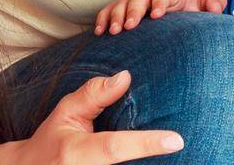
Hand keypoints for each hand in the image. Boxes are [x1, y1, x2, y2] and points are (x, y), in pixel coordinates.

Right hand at [13, 69, 183, 162]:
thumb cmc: (51, 142)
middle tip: (181, 149)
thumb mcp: (66, 113)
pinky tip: (151, 161)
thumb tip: (125, 77)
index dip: (146, 144)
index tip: (176, 140)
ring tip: (170, 156)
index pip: (115, 147)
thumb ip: (94, 95)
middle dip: (152, 159)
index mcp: (75, 152)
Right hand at [93, 0, 225, 34]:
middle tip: (129, 26)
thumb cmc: (189, 2)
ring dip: (116, 17)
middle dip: (133, 11)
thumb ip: (213, 1)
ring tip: (112, 31)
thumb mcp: (203, 0)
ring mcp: (132, 1)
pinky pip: (107, 11)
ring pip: (120, 5)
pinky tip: (99, 32)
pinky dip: (102, 19)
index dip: (160, 3)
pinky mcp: (120, 8)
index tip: (157, 14)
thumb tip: (218, 6)